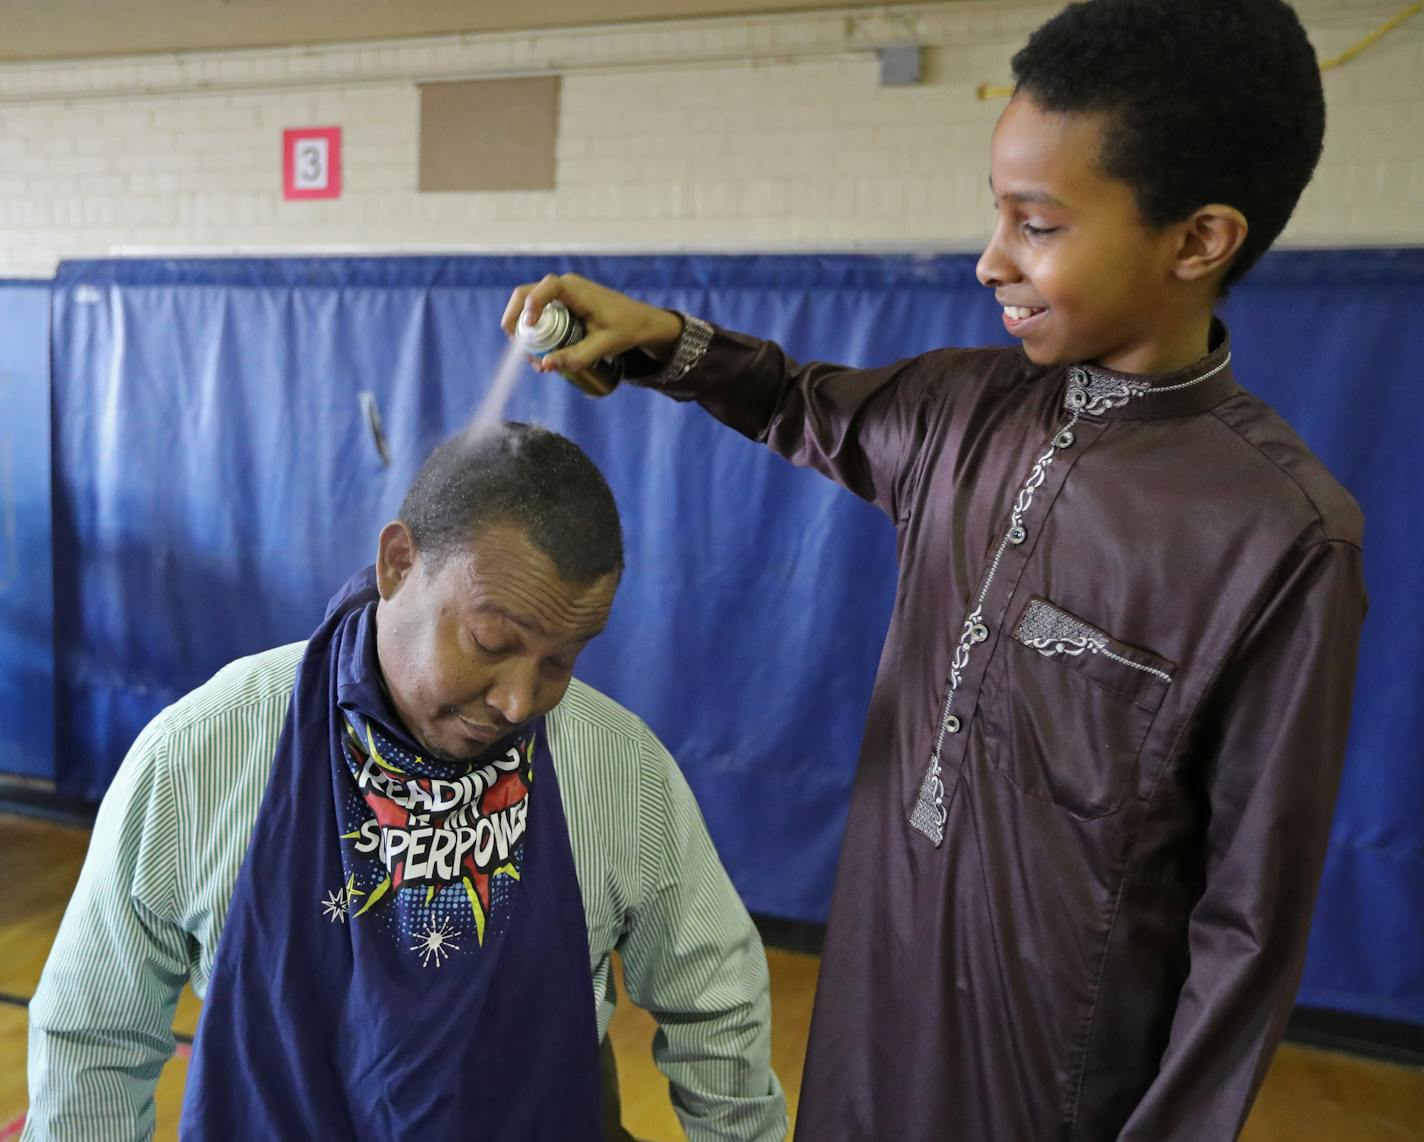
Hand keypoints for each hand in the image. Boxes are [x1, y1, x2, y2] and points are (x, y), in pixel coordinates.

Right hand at [501, 273, 683, 374]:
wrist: (641, 321)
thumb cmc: (626, 329)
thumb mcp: (602, 346)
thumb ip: (575, 357)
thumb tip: (545, 366)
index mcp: (577, 290)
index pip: (546, 288)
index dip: (531, 305)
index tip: (528, 328)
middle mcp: (565, 286)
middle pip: (526, 295)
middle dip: (516, 321)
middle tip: (519, 349)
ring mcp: (561, 293)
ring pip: (529, 304)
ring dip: (524, 329)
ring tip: (534, 358)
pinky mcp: (562, 303)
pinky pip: (539, 312)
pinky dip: (534, 330)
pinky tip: (541, 352)